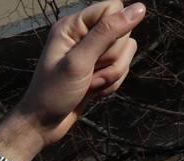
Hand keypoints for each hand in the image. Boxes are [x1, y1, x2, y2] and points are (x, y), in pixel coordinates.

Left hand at [0, 1, 144, 160]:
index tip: (99, 50)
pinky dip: (111, 82)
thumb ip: (107, 33)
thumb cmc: (53, 93)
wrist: (43, 125)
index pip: (114, 7)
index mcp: (73, 25)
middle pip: (123, 30)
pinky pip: (122, 67)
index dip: (115, 28)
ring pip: (126, 50)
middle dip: (111, 57)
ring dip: (112, 73)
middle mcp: (83, 34)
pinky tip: (93, 91)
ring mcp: (92, 52)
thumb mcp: (79, 61)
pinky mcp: (99, 67)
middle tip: (89, 72)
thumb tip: (140, 8)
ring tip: (89, 84)